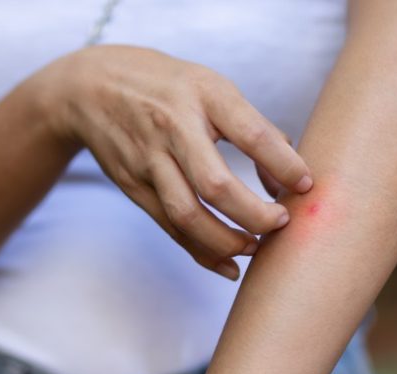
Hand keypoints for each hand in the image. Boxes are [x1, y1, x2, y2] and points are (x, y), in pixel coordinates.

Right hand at [36, 45, 311, 279]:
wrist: (90, 88)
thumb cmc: (164, 85)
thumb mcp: (210, 85)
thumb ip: (250, 124)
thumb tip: (289, 175)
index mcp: (202, 95)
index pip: (251, 134)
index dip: (284, 163)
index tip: (306, 184)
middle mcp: (173, 129)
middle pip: (215, 186)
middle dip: (255, 216)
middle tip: (281, 223)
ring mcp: (149, 161)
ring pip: (189, 216)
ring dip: (228, 242)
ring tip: (256, 247)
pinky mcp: (135, 187)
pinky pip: (171, 228)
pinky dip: (202, 253)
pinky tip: (229, 265)